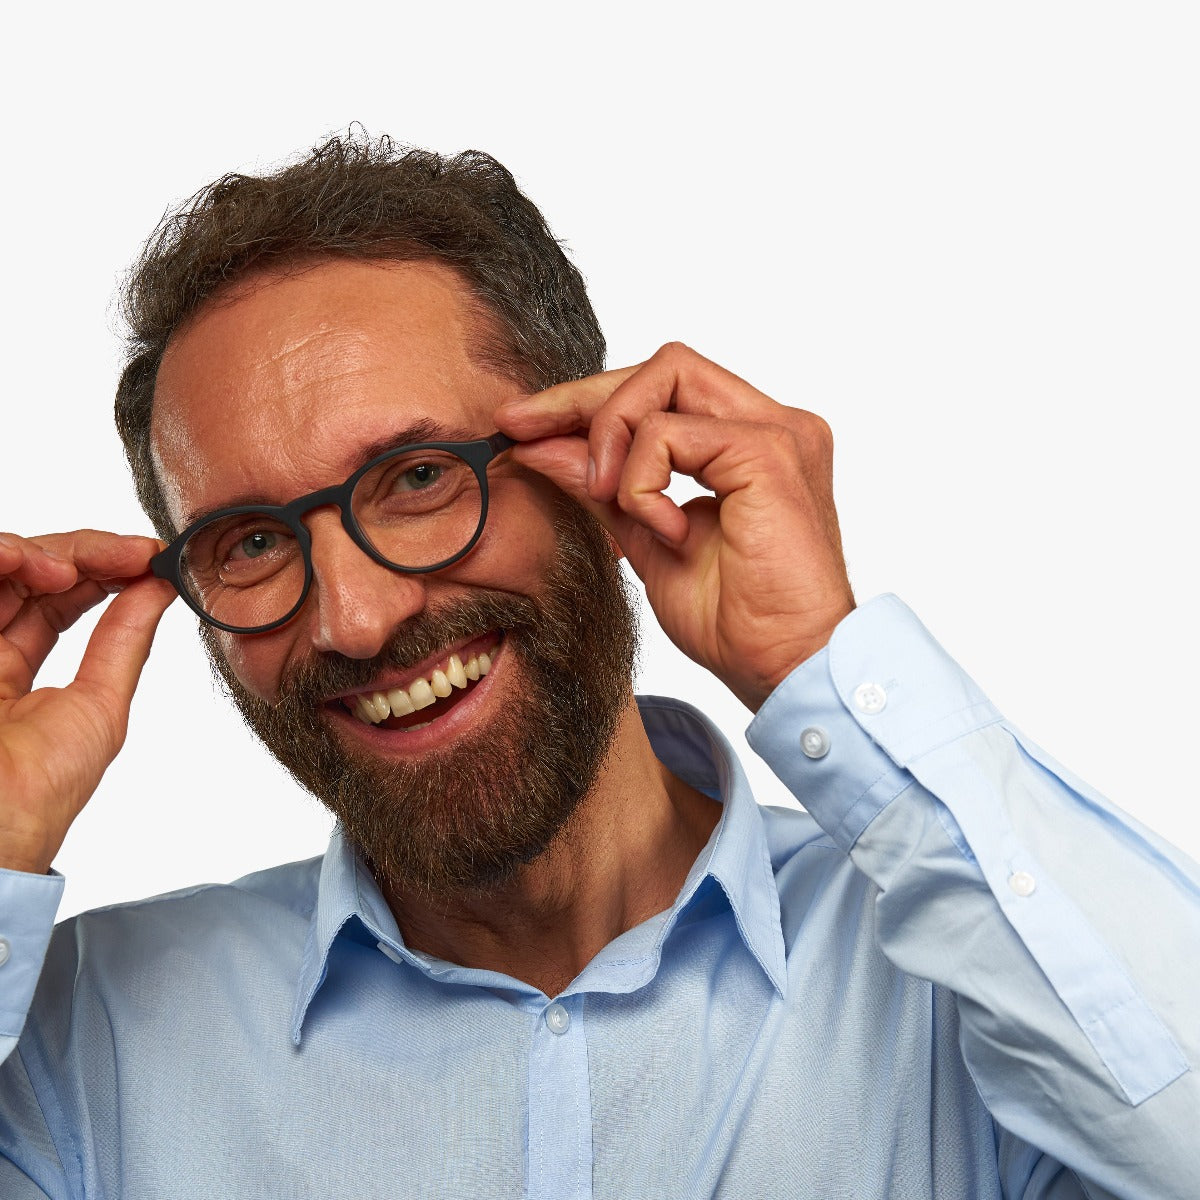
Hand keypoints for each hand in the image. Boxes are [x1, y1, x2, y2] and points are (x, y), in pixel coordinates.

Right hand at [0, 531, 174, 874]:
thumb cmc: (40, 790)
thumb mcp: (99, 703)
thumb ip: (124, 640)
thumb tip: (160, 588)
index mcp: (15, 673)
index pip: (57, 599)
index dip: (102, 569)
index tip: (148, 555)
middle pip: (27, 574)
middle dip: (82, 552)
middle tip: (128, 553)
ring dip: (38, 552)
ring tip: (70, 566)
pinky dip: (2, 558)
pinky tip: (31, 563)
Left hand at [495, 343, 854, 710]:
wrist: (788, 669)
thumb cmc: (738, 623)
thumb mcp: (647, 541)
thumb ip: (605, 489)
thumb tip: (543, 447)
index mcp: (750, 443)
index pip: (665, 388)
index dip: (589, 400)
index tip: (524, 425)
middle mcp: (772, 424)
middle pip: (663, 367)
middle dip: (580, 397)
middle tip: (521, 430)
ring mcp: (777, 432)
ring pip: (664, 379)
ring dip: (612, 439)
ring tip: (612, 502)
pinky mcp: (769, 451)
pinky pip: (669, 432)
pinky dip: (643, 481)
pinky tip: (663, 530)